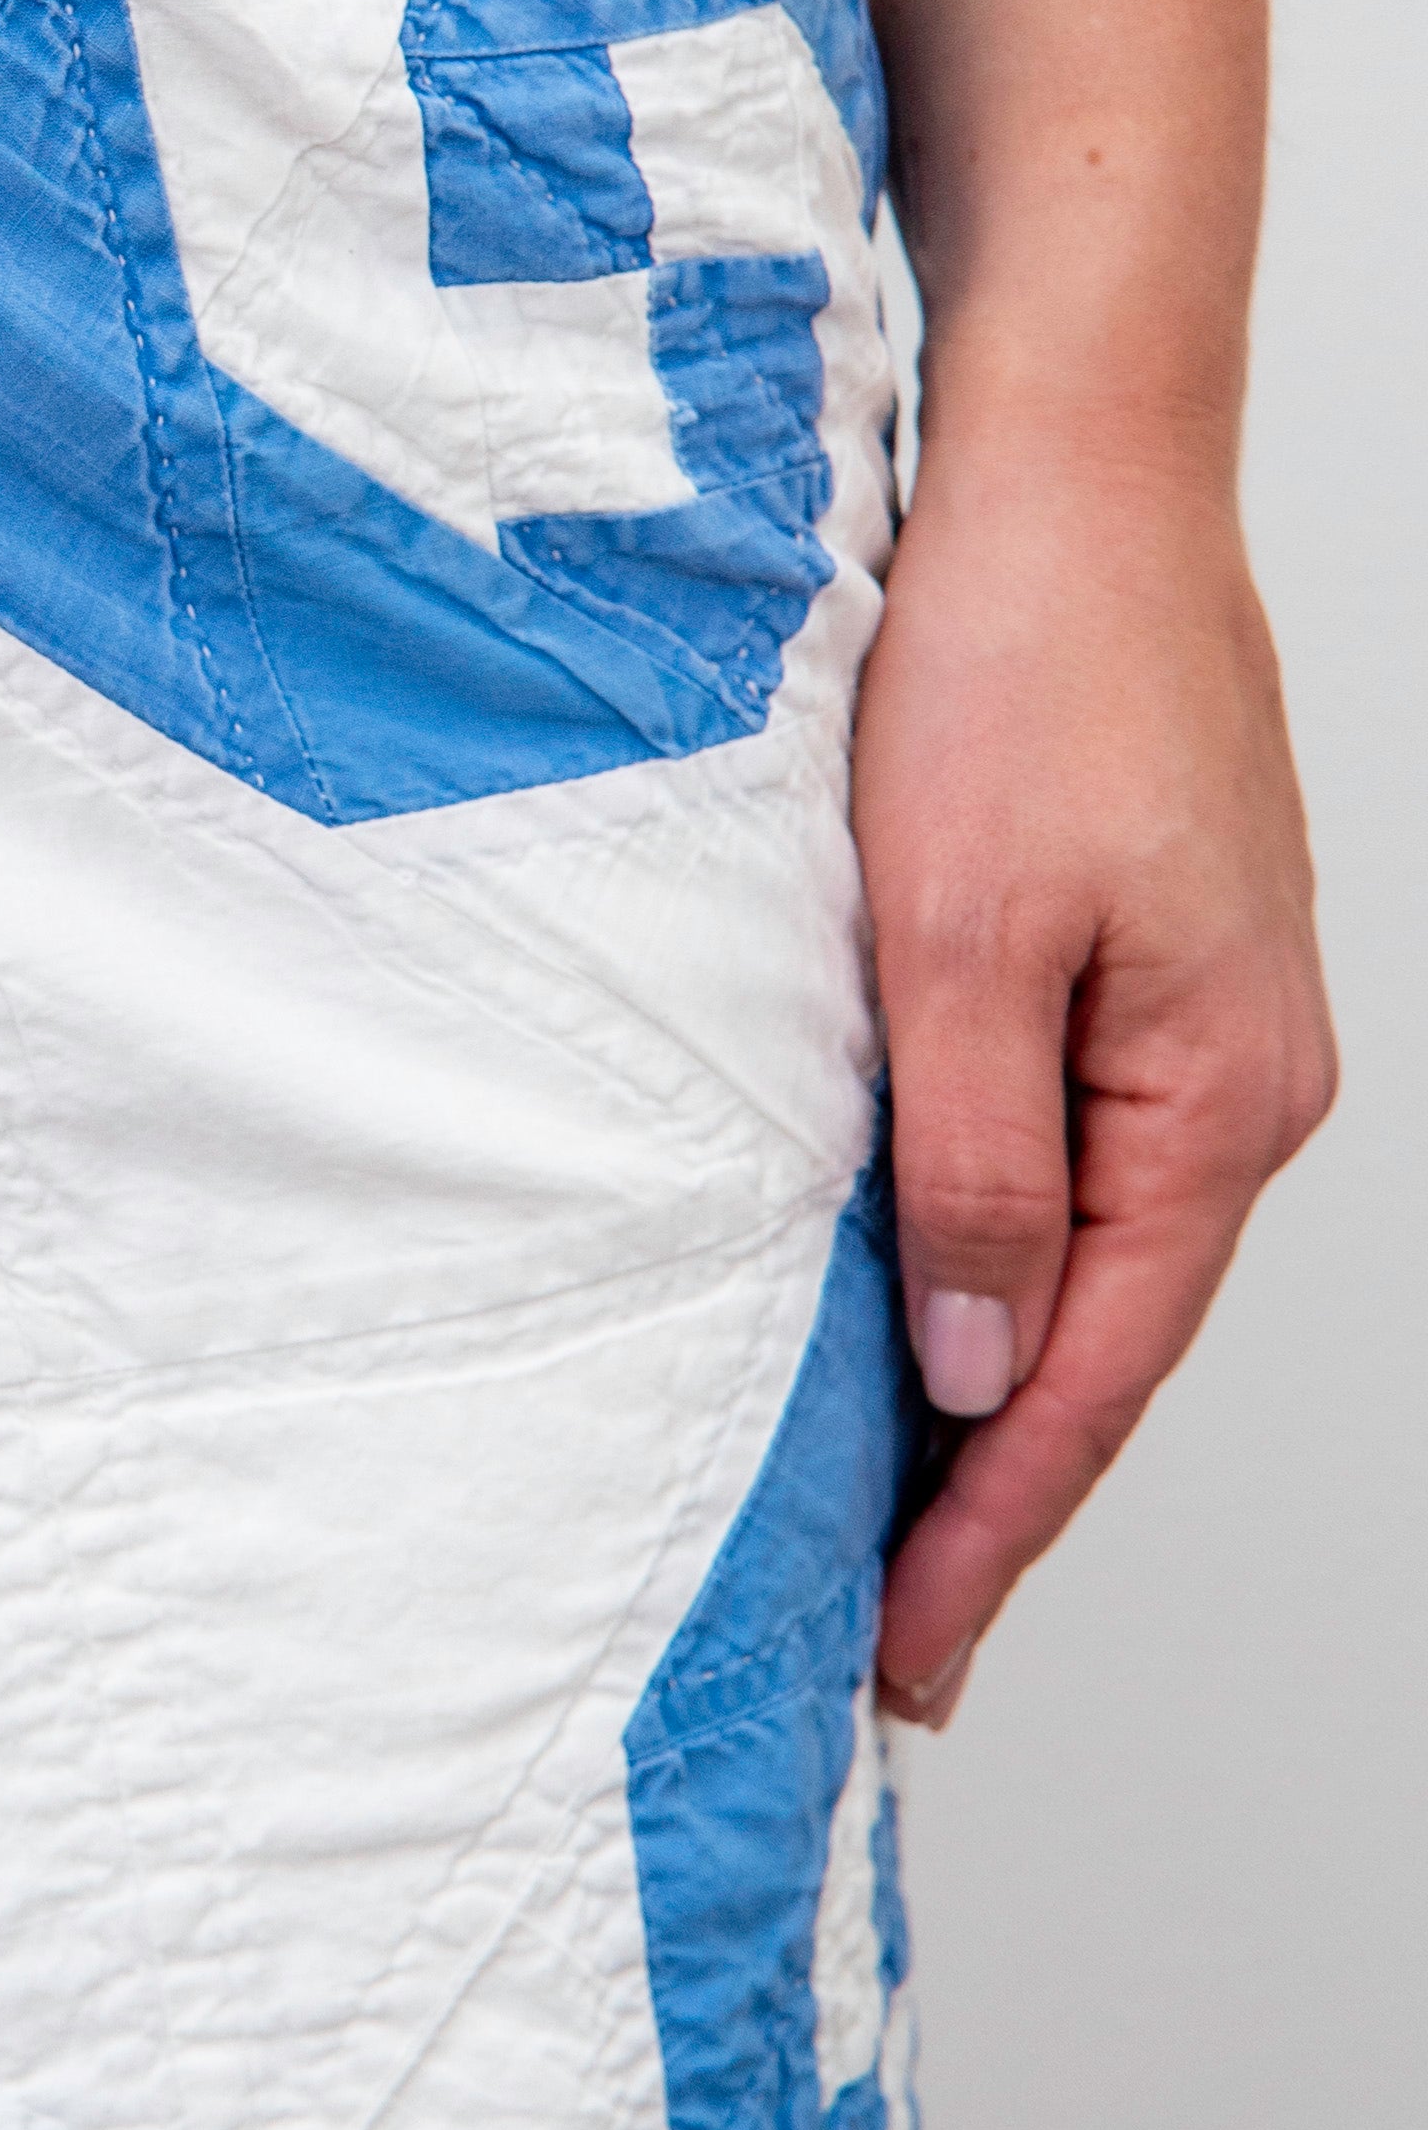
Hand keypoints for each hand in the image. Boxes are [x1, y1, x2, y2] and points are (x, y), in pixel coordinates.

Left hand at [855, 414, 1332, 1724]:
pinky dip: (1000, 1255)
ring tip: (893, 1518)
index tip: (908, 1661)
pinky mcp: (1146, 960)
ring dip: (997, 1383)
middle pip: (1105, 1343)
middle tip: (891, 1645)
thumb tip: (985, 1371)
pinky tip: (932, 1302)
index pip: (1090, 1384)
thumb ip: (971, 1165)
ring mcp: (1202, 1022)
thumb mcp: (958, 939)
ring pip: (1088, 1255)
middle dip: (998, 1497)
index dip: (993, 1535)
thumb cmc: (1019, 666)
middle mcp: (1238, 1083)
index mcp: (1215, 1100)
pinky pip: (1073, 1158)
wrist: (1072, 469)